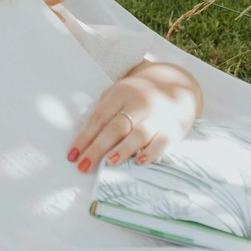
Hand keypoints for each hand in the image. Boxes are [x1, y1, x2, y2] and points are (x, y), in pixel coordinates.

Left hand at [68, 61, 201, 171]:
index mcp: (120, 94)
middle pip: (114, 128)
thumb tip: (84, 136)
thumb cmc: (139, 95)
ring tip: (108, 163)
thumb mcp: (119, 93)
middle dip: (97, 148)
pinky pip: (161, 142)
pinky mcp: (174, 128)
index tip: (71, 155)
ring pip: (138, 135)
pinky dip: (150, 153)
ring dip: (122, 150)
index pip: (98, 118)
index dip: (83, 137)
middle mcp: (139, 104)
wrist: (178, 85)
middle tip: (83, 165)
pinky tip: (139, 162)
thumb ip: (103, 109)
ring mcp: (157, 116)